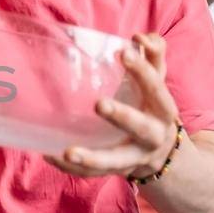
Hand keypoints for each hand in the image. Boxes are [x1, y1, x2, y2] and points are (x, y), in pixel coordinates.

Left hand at [45, 33, 179, 177]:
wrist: (161, 153)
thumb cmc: (151, 106)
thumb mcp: (157, 83)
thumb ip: (153, 56)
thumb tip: (142, 38)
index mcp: (163, 109)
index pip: (156, 87)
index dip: (142, 70)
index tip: (123, 52)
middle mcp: (152, 136)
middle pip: (139, 127)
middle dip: (121, 116)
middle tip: (99, 104)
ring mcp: (133, 157)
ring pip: (114, 161)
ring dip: (91, 158)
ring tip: (68, 151)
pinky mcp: (115, 171)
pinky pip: (92, 174)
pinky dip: (72, 169)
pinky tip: (49, 155)